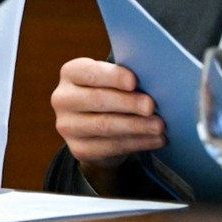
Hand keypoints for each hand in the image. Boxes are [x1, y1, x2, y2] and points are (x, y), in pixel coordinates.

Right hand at [52, 57, 164, 187]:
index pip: (90, 72)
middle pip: (97, 100)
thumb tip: (155, 84)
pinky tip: (155, 139)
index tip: (134, 82)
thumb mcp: (112, 81)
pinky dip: (137, 143)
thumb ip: (126, 79)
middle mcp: (63, 99)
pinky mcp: (79, 149)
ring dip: (136, 126)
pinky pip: (110, 147)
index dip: (112, 76)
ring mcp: (67, 126)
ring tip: (159, 125)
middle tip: (151, 106)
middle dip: (127, 103)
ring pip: (104, 126)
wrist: (95, 129)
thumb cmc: (110, 94)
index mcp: (71, 73)